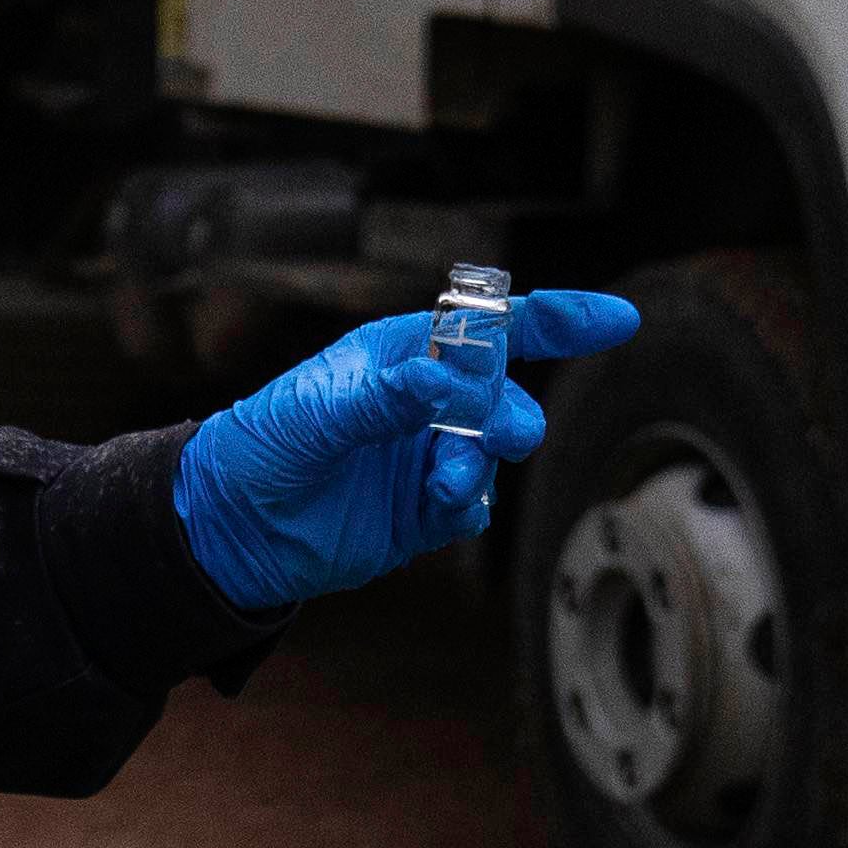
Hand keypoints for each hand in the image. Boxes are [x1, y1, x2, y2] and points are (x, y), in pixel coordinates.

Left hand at [168, 291, 639, 614]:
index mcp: (403, 355)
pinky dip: (464, 507)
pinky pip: (470, 507)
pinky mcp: (422, 513)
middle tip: (501, 436)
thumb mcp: (314, 413)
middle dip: (510, 414)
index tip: (615, 320)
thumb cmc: (262, 446)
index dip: (559, 320)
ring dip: (477, 467)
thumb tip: (443, 382)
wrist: (232, 528)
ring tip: (442, 484)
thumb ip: (382, 397)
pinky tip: (435, 509)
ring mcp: (427, 457)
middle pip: (503, 397)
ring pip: (489, 456)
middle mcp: (425, 403)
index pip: (493, 329)